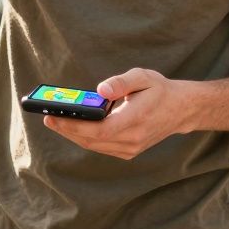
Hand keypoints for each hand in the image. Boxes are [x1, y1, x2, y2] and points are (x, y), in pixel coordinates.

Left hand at [44, 68, 195, 159]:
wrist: (182, 110)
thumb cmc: (160, 90)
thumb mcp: (143, 77)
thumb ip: (122, 82)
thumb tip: (100, 89)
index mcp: (136, 120)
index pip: (99, 129)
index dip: (74, 126)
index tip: (54, 117)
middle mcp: (133, 139)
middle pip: (92, 140)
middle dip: (67, 130)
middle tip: (47, 117)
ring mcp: (132, 148)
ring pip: (95, 146)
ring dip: (73, 135)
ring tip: (55, 121)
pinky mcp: (129, 151)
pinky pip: (101, 147)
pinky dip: (85, 138)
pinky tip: (73, 127)